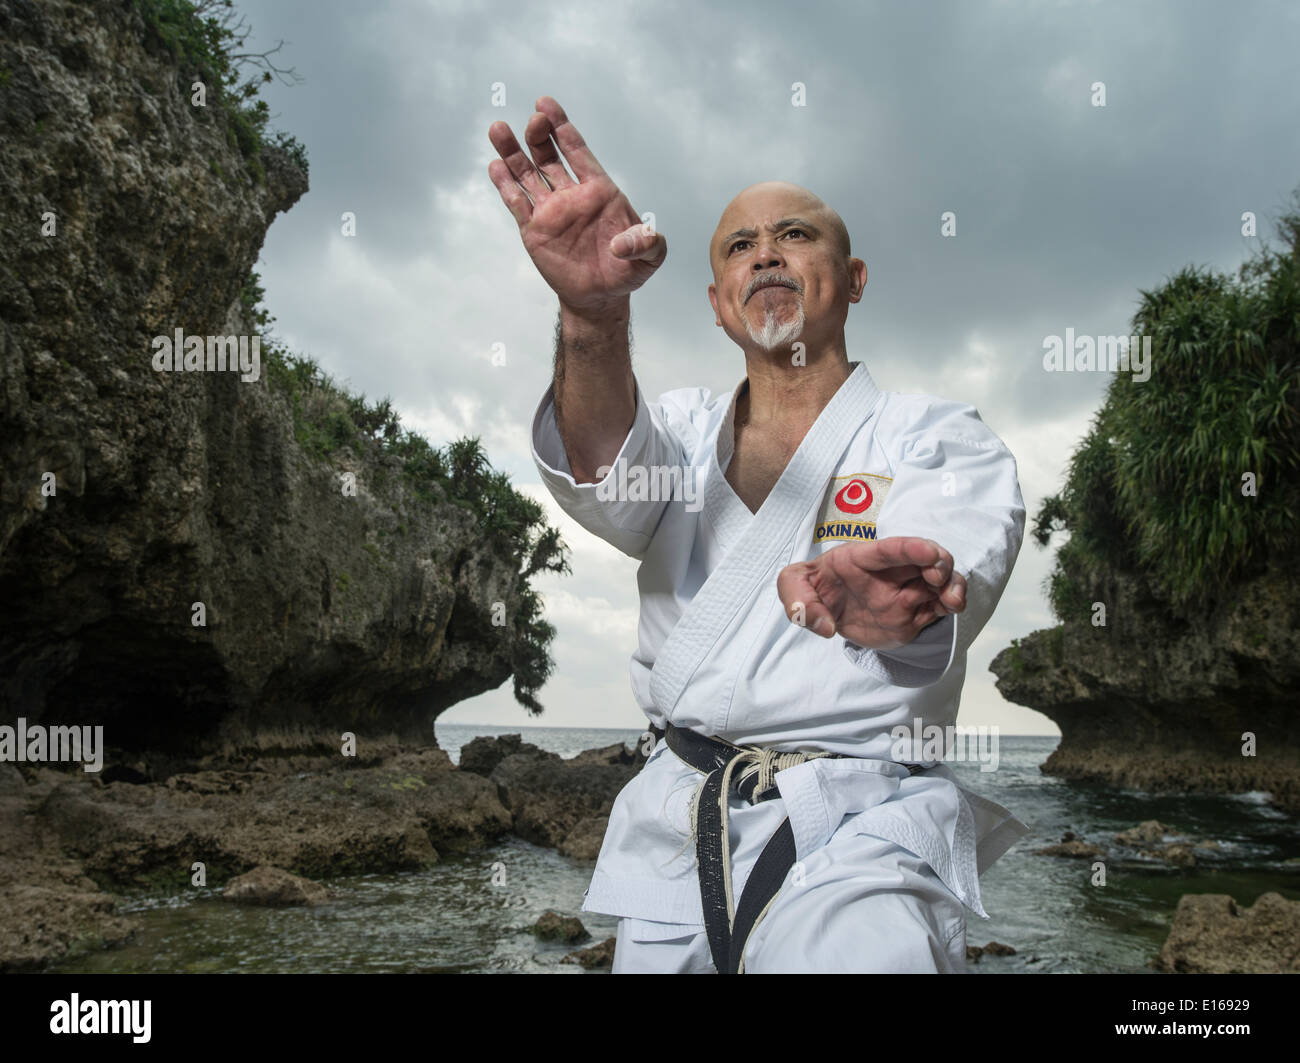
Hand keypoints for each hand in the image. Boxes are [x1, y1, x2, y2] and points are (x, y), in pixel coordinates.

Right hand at [488, 96, 666, 312]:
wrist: (602, 297)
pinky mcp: (534, 230)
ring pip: (527, 174)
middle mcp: (571, 195)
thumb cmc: (627, 271)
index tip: (545, 104)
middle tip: (533, 120)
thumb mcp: (650, 257)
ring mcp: (550, 211)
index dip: (562, 127)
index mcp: (599, 190)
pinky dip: (505, 185)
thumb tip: (624, 243)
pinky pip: (517, 203)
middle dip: (539, 135)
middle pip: (549, 156)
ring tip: (498, 129)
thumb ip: (648, 243)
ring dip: (513, 152)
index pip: (577, 151)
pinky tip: (495, 166)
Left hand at [776, 537, 965, 650]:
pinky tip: (952, 608)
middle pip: (924, 558)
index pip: (889, 549)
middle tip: (937, 578)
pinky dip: (951, 603)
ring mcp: (906, 590)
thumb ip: (798, 601)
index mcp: (862, 558)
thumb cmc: (815, 588)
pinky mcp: (915, 611)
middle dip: (939, 562)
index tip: (928, 552)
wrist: (829, 610)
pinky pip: (940, 604)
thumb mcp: (792, 585)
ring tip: (952, 601)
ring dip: (952, 585)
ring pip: (939, 581)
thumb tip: (824, 628)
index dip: (910, 548)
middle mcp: (890, 571)